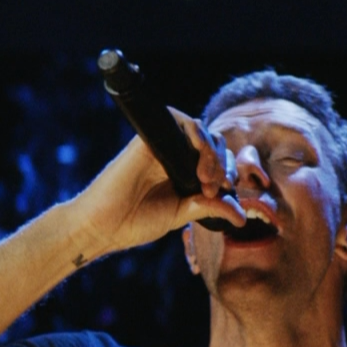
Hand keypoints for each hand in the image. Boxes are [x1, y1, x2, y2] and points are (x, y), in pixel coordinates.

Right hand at [72, 108, 245, 256]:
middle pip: (213, 142)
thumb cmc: (136, 222)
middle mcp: (175, 155)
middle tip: (216, 187)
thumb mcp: (182, 215)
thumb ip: (210, 208)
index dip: (228, 172)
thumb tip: (242, 216)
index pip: (216, 161)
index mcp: (183, 173)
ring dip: (212, 152)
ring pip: (200, 130)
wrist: (104, 225)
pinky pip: (178, 120)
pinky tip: (199, 156)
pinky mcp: (149, 139)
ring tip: (206, 178)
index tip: (224, 193)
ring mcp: (162, 145)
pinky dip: (196, 132)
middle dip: (224, 163)